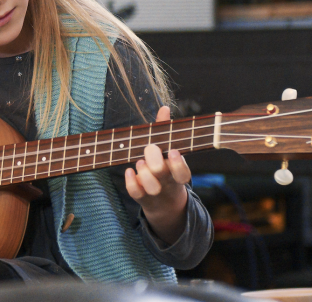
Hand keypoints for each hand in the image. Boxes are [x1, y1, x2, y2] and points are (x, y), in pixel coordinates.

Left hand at [124, 106, 190, 243]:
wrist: (165, 203)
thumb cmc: (166, 169)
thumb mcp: (169, 152)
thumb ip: (165, 131)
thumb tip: (165, 108)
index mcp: (177, 172)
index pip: (183, 172)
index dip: (179, 163)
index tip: (173, 151)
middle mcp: (167, 182)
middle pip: (163, 174)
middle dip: (156, 162)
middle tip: (150, 149)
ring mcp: (155, 191)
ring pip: (151, 187)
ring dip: (144, 174)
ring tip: (139, 162)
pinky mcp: (142, 198)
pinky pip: (136, 194)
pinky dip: (131, 183)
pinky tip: (129, 171)